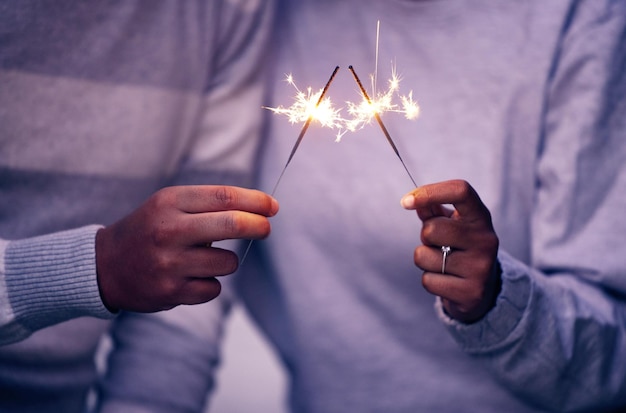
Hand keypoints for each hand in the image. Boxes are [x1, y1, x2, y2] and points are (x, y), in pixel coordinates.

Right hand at [96, 185, 278, 311]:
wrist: (105, 266)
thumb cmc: (150, 230)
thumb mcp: (169, 205)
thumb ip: (209, 204)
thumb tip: (261, 209)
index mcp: (169, 202)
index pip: (224, 197)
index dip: (255, 201)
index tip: (272, 206)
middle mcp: (169, 231)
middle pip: (232, 224)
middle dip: (258, 226)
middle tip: (266, 228)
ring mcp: (169, 263)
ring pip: (228, 263)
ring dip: (227, 262)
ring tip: (206, 259)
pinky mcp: (170, 292)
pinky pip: (214, 289)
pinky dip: (210, 284)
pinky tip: (190, 278)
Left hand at [401, 180, 499, 322]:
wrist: (482, 289)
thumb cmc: (459, 247)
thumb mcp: (451, 224)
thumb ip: (432, 210)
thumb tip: (415, 202)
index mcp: (480, 216)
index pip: (460, 191)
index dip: (430, 192)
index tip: (406, 201)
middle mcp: (485, 239)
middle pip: (431, 228)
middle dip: (424, 237)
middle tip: (438, 244)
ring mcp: (481, 267)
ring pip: (424, 256)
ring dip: (425, 260)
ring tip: (443, 263)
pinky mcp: (471, 292)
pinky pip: (427, 281)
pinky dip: (430, 281)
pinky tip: (446, 281)